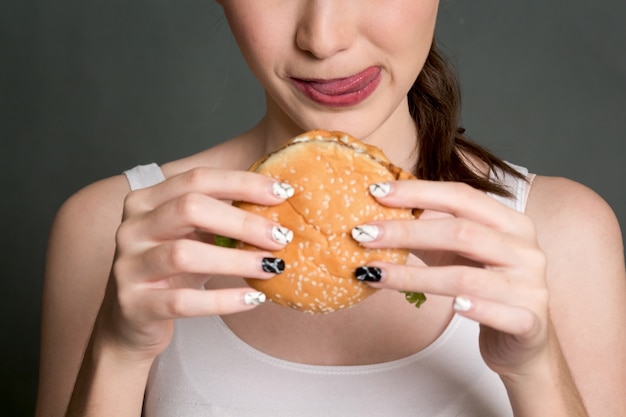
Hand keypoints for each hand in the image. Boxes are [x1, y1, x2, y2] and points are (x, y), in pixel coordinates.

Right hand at [96, 167, 293, 361]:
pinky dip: (223, 300)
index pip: (198, 179)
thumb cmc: (171, 270)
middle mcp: (133, 227)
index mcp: (147, 200)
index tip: (283, 193)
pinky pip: (183, 301)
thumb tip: (279, 200)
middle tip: (281, 236)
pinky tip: (253, 298)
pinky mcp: (135, 304)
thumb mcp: (191, 235)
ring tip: (272, 266)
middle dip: (243, 221)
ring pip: (184, 254)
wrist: (131, 320)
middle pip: (189, 208)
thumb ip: (221, 215)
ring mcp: (129, 265)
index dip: (243, 183)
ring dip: (236, 260)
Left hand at [353, 179, 549, 376]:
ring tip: (375, 274)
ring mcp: (531, 285)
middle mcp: (524, 249)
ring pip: (467, 277)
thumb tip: (377, 216)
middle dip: (407, 231)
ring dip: (415, 277)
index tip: (376, 193)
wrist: (524, 340)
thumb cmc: (485, 289)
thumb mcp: (457, 255)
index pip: (462, 197)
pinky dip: (476, 308)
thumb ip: (429, 234)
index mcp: (510, 223)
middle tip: (363, 235)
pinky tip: (454, 307)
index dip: (419, 192)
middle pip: (462, 232)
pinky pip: (502, 313)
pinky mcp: (531, 322)